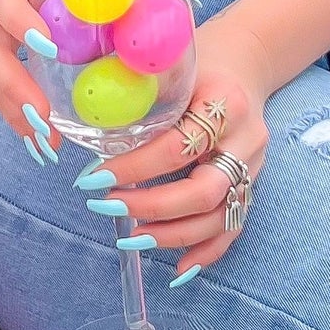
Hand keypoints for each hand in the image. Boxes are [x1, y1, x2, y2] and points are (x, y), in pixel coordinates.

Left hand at [87, 30, 269, 277]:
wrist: (248, 59)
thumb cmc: (200, 59)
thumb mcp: (172, 62)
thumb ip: (139, 89)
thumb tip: (76, 118)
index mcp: (226, 104)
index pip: (177, 147)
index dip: (135, 169)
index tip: (94, 177)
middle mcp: (246, 140)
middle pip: (205, 191)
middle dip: (151, 207)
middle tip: (106, 206)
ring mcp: (254, 166)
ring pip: (220, 216)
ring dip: (172, 234)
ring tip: (130, 238)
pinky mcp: (252, 183)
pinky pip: (234, 226)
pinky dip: (207, 252)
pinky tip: (178, 271)